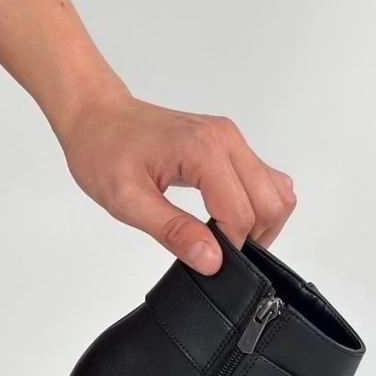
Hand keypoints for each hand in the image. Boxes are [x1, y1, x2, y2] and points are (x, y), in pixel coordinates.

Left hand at [57, 91, 295, 274]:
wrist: (97, 116)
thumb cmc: (103, 150)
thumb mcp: (127, 201)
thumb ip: (172, 231)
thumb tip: (211, 259)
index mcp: (201, 149)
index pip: (241, 212)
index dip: (230, 247)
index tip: (205, 259)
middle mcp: (225, 138)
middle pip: (271, 202)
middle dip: (252, 237)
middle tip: (217, 252)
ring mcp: (231, 138)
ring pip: (277, 190)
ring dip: (260, 222)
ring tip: (224, 237)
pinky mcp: (230, 143)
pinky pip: (266, 178)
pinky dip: (257, 204)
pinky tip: (227, 217)